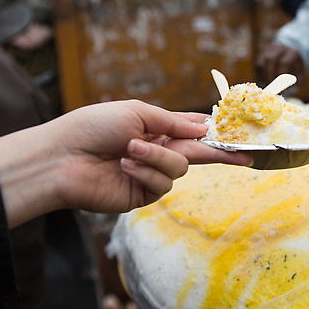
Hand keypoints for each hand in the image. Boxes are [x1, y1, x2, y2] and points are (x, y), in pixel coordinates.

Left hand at [0, 100, 251, 227]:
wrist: (61, 158)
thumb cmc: (92, 127)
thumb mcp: (136, 112)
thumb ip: (172, 122)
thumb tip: (204, 126)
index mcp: (155, 128)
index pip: (191, 130)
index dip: (214, 132)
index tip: (238, 134)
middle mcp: (156, 152)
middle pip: (198, 153)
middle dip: (222, 153)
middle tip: (247, 155)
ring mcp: (150, 175)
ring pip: (179, 168)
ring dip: (156, 157)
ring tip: (128, 151)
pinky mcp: (141, 195)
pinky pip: (162, 185)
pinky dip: (145, 173)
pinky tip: (124, 167)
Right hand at [256, 43, 304, 84]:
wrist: (292, 54)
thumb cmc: (296, 68)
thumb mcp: (300, 74)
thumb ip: (296, 81)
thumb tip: (286, 90)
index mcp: (292, 52)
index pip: (284, 62)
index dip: (280, 74)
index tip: (280, 84)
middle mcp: (280, 48)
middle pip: (271, 60)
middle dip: (270, 75)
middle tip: (271, 87)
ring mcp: (270, 49)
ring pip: (262, 62)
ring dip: (264, 75)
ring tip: (268, 83)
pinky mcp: (263, 53)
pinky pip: (258, 64)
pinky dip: (261, 74)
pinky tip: (266, 79)